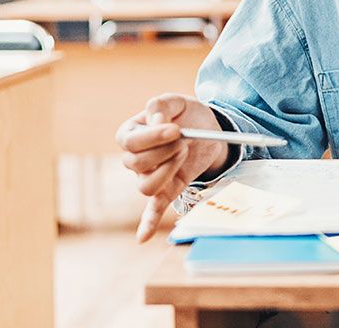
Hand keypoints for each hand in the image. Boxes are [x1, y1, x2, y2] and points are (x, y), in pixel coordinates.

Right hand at [116, 93, 230, 242]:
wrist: (209, 128)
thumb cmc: (187, 114)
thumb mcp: (176, 101)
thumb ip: (161, 105)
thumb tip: (156, 120)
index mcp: (130, 133)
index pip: (129, 142)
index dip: (152, 137)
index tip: (175, 129)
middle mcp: (134, 158)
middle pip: (136, 165)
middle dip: (164, 152)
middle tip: (184, 140)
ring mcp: (148, 176)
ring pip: (145, 186)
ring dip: (167, 171)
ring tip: (183, 154)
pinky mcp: (166, 190)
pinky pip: (152, 210)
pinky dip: (148, 224)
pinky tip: (143, 237)